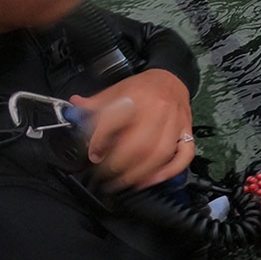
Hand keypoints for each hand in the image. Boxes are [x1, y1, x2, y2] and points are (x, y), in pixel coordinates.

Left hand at [69, 68, 193, 191]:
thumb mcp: (115, 90)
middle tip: (105, 175)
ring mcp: (176, 122)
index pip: (116, 121)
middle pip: (140, 144)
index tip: (93, 155)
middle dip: (119, 165)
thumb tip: (73, 109)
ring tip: (123, 182)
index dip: (100, 142)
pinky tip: (152, 178)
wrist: (171, 77)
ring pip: (161, 154)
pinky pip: (184, 155)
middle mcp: (159, 109)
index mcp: (137, 96)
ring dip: (140, 173)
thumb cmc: (143, 87)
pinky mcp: (187, 131)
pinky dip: (169, 171)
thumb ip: (94, 104)